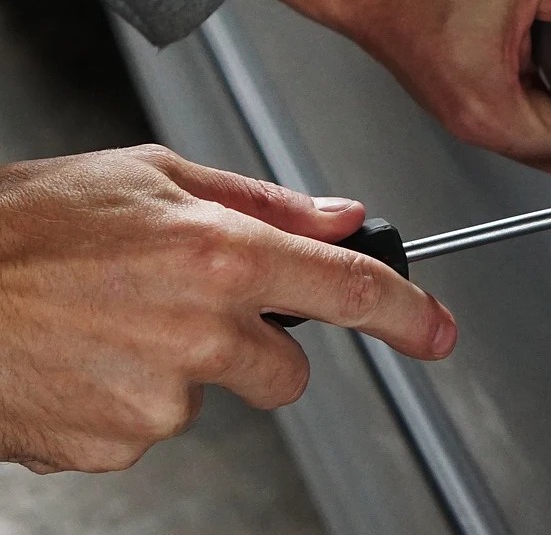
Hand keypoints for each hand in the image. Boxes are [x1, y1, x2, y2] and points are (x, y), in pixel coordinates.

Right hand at [0, 145, 454, 472]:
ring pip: (214, 397)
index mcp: (222, 255)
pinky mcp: (121, 446)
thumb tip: (339, 218)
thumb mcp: (151, 176)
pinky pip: (154, 429)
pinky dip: (129, 401)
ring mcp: (162, 399)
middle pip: (290, 370)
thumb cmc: (26, 227)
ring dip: (181, 370)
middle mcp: (203, 331)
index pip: (352, 290)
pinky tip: (85, 359)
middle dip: (258, 348)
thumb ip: (262, 201)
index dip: (410, 314)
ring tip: (110, 324)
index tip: (438, 333)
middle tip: (185, 309)